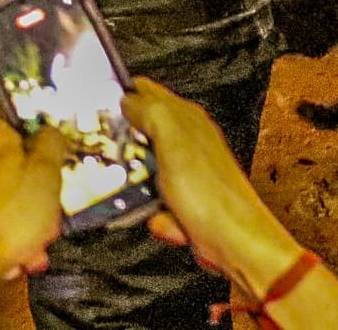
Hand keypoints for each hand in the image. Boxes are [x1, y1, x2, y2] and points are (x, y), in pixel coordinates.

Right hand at [122, 79, 306, 290]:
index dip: (121, 98)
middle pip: (140, 136)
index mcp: (186, 118)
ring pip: (143, 174)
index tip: (102, 114)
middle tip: (120, 160)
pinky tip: (169, 218)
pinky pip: (155, 204)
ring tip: (149, 196)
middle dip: (126, 151)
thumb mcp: (170, 137)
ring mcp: (186, 175)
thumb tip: (127, 99)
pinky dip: (158, 215)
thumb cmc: (211, 194)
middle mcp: (188, 144)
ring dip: (141, 189)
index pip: (146, 91)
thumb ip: (148, 110)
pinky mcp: (184, 204)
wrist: (235, 245)